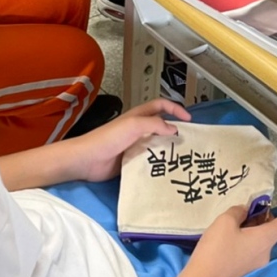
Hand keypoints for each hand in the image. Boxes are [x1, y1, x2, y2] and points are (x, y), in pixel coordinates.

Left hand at [69, 100, 191, 181]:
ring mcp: (135, 145)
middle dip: (175, 130)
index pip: (161, 106)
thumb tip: (173, 129)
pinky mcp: (132, 161)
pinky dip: (158, 163)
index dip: (175, 108)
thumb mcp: (133, 125)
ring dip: (168, 148)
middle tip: (189, 140)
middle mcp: (138, 130)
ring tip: (182, 157)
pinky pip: (150, 160)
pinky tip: (166, 170)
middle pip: (161, 126)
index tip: (188, 118)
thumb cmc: (107, 139)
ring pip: (157, 144)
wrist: (88, 160)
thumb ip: (155, 124)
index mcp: (138, 116)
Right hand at [186, 192, 276, 276]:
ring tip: (233, 219)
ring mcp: (256, 262)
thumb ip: (239, 211)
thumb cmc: (216, 249)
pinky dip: (247, 235)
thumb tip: (244, 211)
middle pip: (273, 228)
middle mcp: (266, 252)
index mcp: (266, 239)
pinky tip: (228, 233)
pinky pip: (253, 246)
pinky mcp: (246, 267)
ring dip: (253, 224)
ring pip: (262, 237)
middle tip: (245, 207)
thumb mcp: (225, 221)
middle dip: (263, 214)